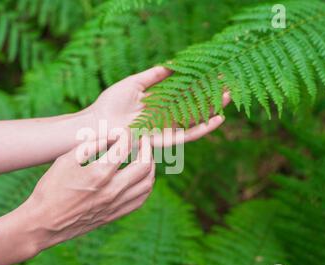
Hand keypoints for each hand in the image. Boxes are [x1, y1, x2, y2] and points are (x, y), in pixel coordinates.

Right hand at [23, 133, 154, 251]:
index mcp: (99, 173)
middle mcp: (112, 190)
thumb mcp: (66, 159)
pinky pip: (140, 199)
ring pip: (147, 184)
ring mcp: (115, 205)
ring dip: (150, 167)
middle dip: (147, 148)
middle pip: (144, 165)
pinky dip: (145, 185)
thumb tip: (111, 135)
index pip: (125, 147)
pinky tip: (140, 178)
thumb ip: (91, 145)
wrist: (44, 223)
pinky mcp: (114, 215)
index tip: (124, 131)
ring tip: (145, 158)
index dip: (127, 135)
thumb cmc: (51, 188)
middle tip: (143, 141)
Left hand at [86, 66, 230, 146]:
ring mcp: (165, 129)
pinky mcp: (162, 139)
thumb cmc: (110, 103)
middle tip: (228, 85)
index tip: (214, 74)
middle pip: (193, 106)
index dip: (199, 85)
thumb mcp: (135, 83)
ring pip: (194, 120)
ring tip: (228, 98)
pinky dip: (202, 128)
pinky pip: (186, 135)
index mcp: (159, 103)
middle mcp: (165, 117)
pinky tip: (217, 119)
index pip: (184, 93)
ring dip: (212, 110)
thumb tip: (172, 64)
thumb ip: (154, 76)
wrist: (97, 124)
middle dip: (210, 96)